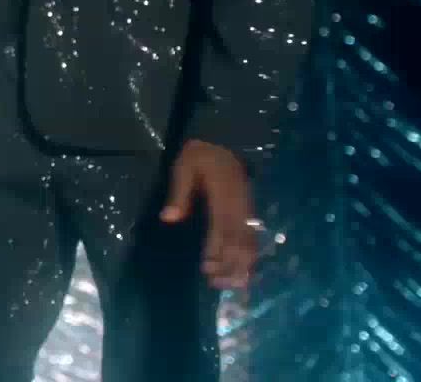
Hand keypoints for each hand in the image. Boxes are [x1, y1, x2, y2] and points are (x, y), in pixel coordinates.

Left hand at [161, 139, 257, 289]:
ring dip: (241, 264)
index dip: (218, 252)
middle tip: (217, 284)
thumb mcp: (184, 166)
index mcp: (223, 196)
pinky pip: (251, 236)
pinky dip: (248, 254)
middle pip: (240, 242)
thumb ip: (178, 193)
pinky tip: (242, 269)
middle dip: (232, 265)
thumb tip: (169, 219)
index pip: (223, 229)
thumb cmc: (201, 153)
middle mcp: (239, 206)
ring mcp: (246, 209)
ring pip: (249, 242)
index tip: (208, 270)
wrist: (224, 137)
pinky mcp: (247, 211)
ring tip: (230, 284)